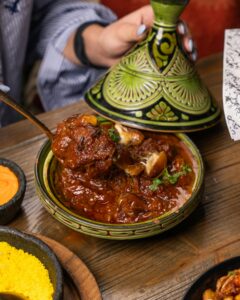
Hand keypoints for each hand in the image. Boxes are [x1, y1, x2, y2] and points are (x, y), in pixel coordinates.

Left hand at [64, 5, 196, 66]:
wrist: (105, 55)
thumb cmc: (110, 39)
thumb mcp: (119, 34)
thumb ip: (130, 32)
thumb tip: (143, 31)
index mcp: (150, 17)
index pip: (168, 18)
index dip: (177, 25)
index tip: (181, 33)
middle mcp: (158, 29)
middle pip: (177, 32)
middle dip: (186, 39)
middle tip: (188, 49)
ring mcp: (159, 44)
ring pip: (177, 46)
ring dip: (186, 52)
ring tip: (192, 59)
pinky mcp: (157, 58)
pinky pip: (171, 59)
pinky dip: (179, 62)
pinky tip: (186, 67)